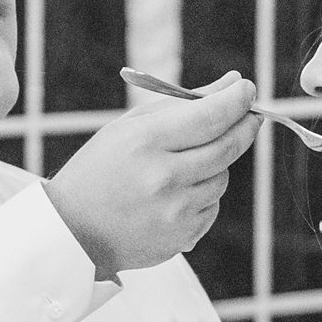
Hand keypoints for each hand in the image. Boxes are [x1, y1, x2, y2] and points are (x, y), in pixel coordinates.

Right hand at [46, 74, 258, 276]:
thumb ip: (181, 104)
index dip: (237, 100)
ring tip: (183, 166)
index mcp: (144, 142)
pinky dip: (203, 196)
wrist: (72, 230)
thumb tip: (232, 84)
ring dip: (216, 165)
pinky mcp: (182, 237)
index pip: (211, 116)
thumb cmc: (100, 170)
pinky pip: (212, 206)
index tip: (247, 89)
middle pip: (227, 146)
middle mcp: (163, 178)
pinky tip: (173, 196)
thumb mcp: (129, 127)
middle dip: (244, 126)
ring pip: (223, 178)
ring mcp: (175, 212)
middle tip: (249, 115)